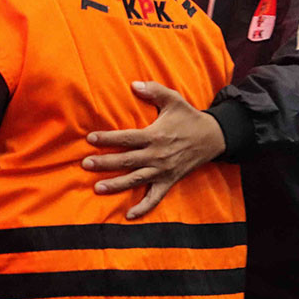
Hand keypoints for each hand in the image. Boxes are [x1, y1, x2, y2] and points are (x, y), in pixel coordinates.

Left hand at [82, 81, 225, 218]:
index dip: (108, 139)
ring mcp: (162, 171)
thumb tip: (134, 84)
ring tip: (97, 188)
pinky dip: (143, 207)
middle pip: (127, 160)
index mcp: (155, 136)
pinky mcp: (169, 181)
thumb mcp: (174, 100)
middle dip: (105, 163)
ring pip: (136, 180)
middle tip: (85, 164)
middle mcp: (157, 155)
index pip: (127, 138)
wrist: (213, 138)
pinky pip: (155, 198)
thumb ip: (154, 91)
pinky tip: (129, 215)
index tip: (90, 139)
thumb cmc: (189, 117)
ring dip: (116, 185)